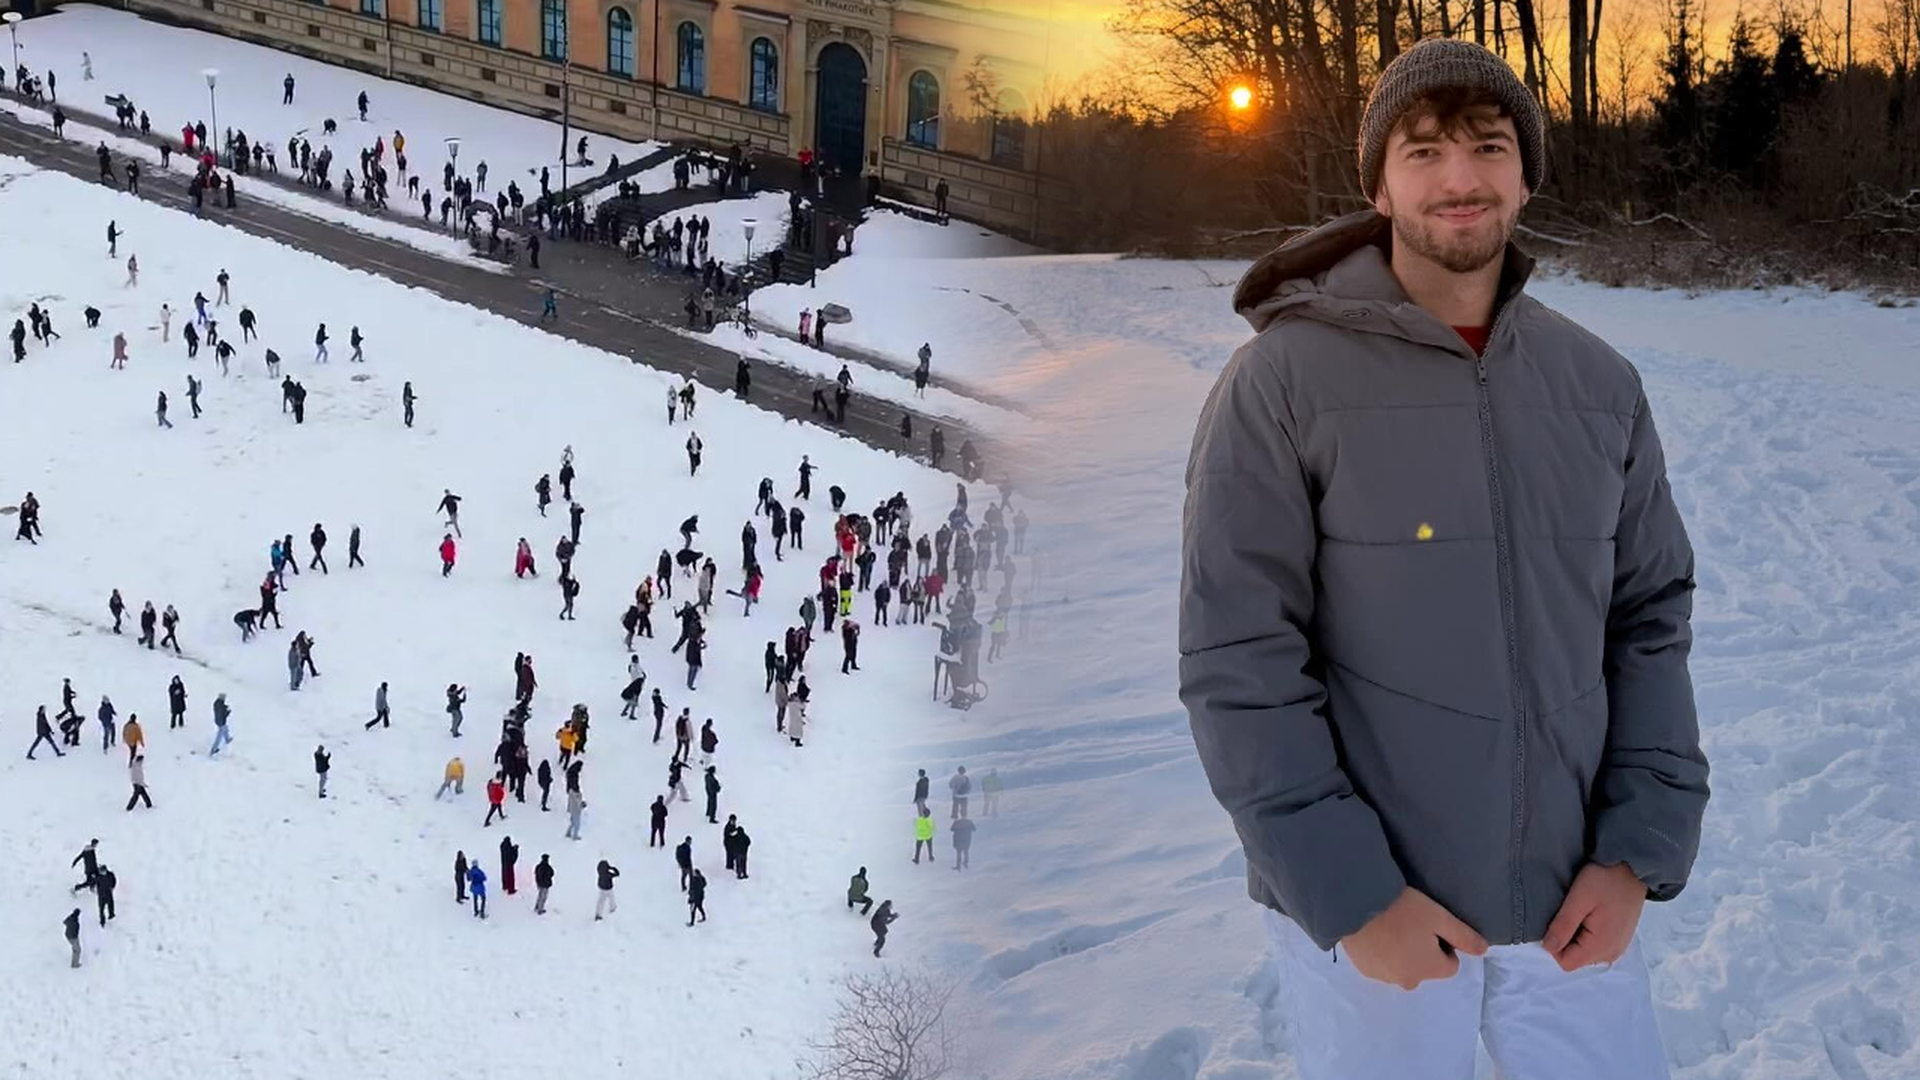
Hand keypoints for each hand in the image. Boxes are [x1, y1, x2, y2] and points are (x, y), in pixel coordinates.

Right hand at [1340, 887, 1487, 989]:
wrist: (1355, 905)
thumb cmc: (1401, 909)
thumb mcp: (1439, 916)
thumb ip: (1464, 936)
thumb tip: (1484, 951)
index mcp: (1430, 969)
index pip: (1450, 965)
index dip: (1444, 945)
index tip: (1430, 926)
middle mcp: (1408, 980)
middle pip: (1425, 968)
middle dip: (1422, 951)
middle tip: (1409, 924)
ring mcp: (1384, 977)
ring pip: (1403, 968)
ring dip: (1402, 954)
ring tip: (1391, 927)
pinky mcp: (1364, 970)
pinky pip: (1382, 966)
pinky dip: (1383, 954)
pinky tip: (1376, 934)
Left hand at [1541, 862, 1645, 971]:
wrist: (1634, 868)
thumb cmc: (1606, 880)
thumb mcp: (1579, 899)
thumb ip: (1563, 925)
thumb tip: (1548, 948)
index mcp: (1601, 946)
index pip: (1566, 962)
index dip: (1554, 944)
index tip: (1557, 921)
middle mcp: (1611, 953)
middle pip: (1575, 958)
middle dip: (1566, 939)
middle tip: (1571, 913)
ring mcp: (1617, 947)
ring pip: (1584, 952)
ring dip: (1577, 935)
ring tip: (1582, 912)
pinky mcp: (1620, 939)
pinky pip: (1596, 945)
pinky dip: (1588, 933)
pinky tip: (1591, 914)